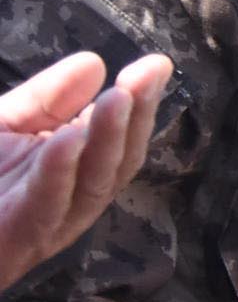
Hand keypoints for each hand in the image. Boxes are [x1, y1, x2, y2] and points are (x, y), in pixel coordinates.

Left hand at [0, 51, 171, 292]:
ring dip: (108, 140)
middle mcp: (74, 200)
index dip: (141, 102)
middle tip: (146, 77)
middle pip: (119, 162)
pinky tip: (69, 138)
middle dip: (136, 118)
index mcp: (78, 172)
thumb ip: (46, 99)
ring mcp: (50, 225)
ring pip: (94, 185)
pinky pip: (46, 205)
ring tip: (118, 97)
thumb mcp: (7, 124)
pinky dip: (60, 170)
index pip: (122, 137)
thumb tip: (95, 63)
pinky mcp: (18, 238)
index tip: (157, 65)